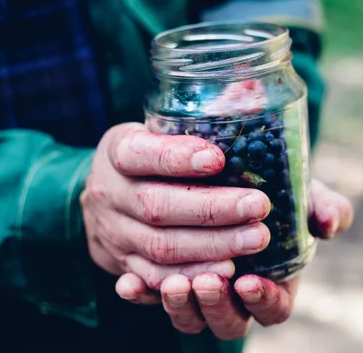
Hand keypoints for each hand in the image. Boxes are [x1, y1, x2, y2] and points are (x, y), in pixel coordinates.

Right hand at [80, 122, 271, 301]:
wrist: (104, 196)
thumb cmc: (147, 155)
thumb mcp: (157, 126)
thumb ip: (198, 115)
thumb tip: (249, 86)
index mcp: (117, 150)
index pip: (140, 153)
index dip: (176, 158)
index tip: (217, 159)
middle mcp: (110, 192)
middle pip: (157, 206)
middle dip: (211, 209)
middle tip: (258, 206)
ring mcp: (114, 232)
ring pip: (160, 247)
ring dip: (211, 246)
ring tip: (256, 238)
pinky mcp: (123, 263)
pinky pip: (156, 276)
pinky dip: (192, 274)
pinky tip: (228, 270)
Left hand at [116, 179, 352, 337]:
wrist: (223, 172)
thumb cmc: (267, 185)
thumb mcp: (298, 190)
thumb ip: (322, 205)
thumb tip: (331, 224)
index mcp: (274, 278)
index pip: (273, 309)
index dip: (264, 301)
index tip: (249, 280)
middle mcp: (236, 292)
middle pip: (229, 322)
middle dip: (216, 307)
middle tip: (206, 280)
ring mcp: (200, 289)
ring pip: (188, 318)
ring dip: (179, 306)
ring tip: (173, 282)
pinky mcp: (165, 276)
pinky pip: (150, 298)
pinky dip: (140, 295)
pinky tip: (128, 282)